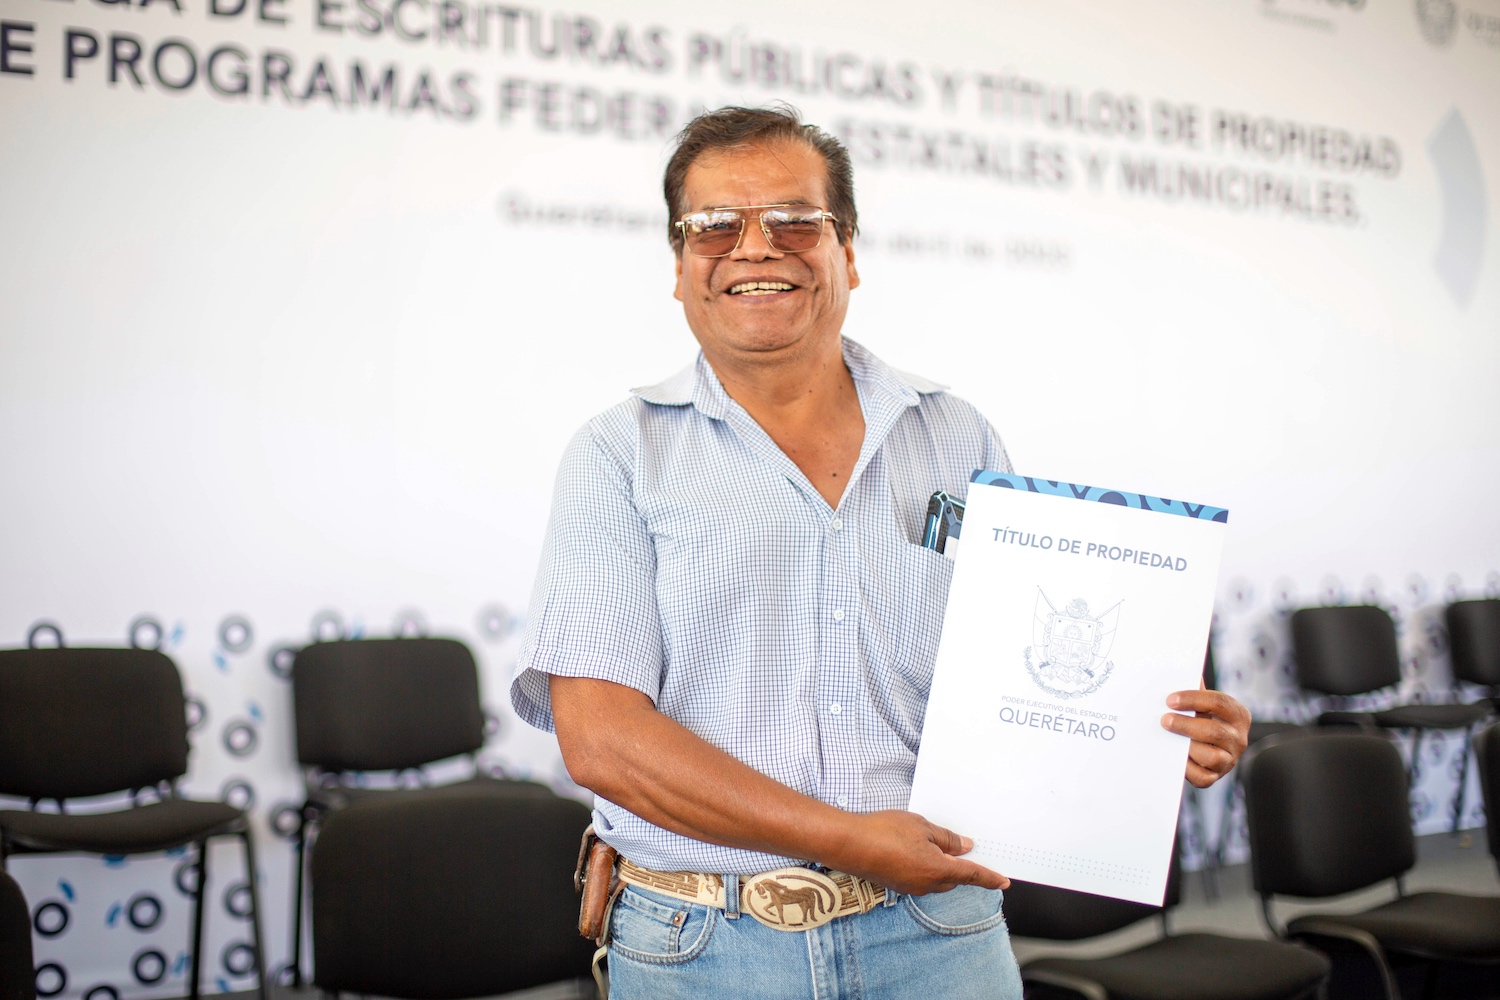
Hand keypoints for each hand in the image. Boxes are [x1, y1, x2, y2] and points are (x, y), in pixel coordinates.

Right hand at [831, 810, 1009, 895]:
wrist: (849, 844)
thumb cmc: (884, 831)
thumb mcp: (921, 826)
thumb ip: (946, 838)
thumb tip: (963, 847)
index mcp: (937, 869)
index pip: (971, 875)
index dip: (989, 878)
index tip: (1003, 881)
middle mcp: (926, 884)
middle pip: (953, 878)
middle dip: (961, 867)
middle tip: (964, 849)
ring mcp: (910, 887)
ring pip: (936, 879)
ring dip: (941, 866)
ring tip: (934, 844)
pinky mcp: (897, 884)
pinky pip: (920, 878)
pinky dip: (926, 868)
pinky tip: (916, 851)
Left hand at [1161, 686, 1250, 787]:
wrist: (1206, 747)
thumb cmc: (1201, 718)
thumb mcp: (1202, 703)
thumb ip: (1195, 689)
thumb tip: (1176, 671)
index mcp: (1239, 715)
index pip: (1219, 703)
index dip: (1193, 699)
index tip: (1170, 699)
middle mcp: (1239, 739)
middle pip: (1214, 731)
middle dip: (1185, 724)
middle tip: (1164, 719)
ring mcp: (1229, 760)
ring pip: (1210, 756)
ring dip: (1186, 746)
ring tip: (1168, 737)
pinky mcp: (1215, 777)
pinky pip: (1202, 777)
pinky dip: (1187, 768)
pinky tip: (1174, 757)